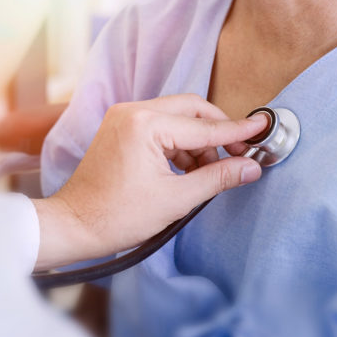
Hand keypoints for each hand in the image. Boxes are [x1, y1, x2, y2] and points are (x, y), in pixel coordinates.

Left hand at [32, 94, 266, 269]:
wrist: (74, 225)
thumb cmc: (117, 217)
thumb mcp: (176, 199)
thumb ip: (218, 178)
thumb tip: (251, 167)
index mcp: (146, 125)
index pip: (204, 127)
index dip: (237, 131)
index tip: (262, 127)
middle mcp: (134, 111)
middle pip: (192, 110)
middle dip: (217, 132)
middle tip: (239, 153)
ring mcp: (125, 117)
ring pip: (178, 119)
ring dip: (198, 142)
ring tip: (204, 173)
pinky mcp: (122, 127)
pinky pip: (162, 127)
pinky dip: (179, 146)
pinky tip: (185, 170)